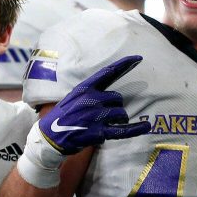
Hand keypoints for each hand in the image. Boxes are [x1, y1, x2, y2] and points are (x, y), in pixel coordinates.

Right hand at [16, 55, 149, 188]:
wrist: (49, 138)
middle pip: (118, 98)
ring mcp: (95, 115)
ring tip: (106, 125)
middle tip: (105, 116)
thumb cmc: (62, 117)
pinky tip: (146, 126)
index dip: (125, 64)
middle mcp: (91, 99)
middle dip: (116, 107)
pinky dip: (136, 128)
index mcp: (84, 88)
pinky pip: (122, 130)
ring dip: (119, 120)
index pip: (108, 72)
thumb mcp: (73, 98)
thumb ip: (91, 93)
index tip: (139, 58)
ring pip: (121, 113)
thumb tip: (112, 95)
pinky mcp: (98, 132)